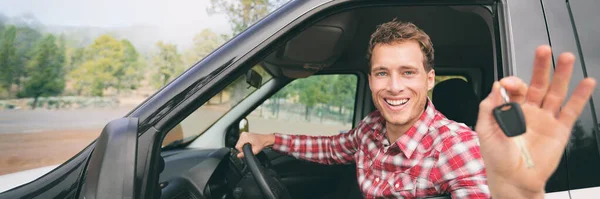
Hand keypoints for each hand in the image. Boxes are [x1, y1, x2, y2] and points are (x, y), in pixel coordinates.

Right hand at [235, 132, 274, 157]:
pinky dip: (244, 143)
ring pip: (239, 142)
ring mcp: (244, 133)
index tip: (247, 150)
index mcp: (245, 137)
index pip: (237, 146)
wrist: (265, 139)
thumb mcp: (254, 151)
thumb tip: (238, 156)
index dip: (241, 150)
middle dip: (242, 148)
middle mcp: (243, 134)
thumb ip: (245, 154)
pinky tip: (249, 143)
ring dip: (243, 145)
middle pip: (238, 144)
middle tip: (249, 148)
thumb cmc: (261, 144)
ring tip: (250, 145)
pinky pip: (241, 140)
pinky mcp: (244, 134)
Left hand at [475, 45, 595, 198]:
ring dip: (561, 74)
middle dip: (540, 66)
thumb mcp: (485, 130)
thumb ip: (489, 107)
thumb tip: (495, 87)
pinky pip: (571, 110)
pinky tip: (586, 82)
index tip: (508, 83)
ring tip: (566, 58)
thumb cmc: (497, 157)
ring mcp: (545, 119)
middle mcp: (529, 111)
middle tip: (543, 50)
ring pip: (555, 92)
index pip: (515, 88)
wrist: (513, 178)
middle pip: (538, 83)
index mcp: (510, 109)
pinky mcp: (559, 129)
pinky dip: (580, 96)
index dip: (513, 82)